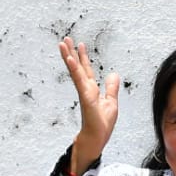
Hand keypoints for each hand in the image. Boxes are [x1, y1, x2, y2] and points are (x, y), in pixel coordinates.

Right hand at [59, 37, 119, 175]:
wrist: (97, 137)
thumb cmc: (102, 123)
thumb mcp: (111, 102)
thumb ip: (111, 88)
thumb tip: (113, 74)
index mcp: (92, 89)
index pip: (86, 70)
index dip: (83, 58)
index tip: (79, 44)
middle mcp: (86, 89)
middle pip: (78, 68)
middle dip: (72, 53)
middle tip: (65, 38)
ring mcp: (84, 92)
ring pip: (75, 72)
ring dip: (69, 57)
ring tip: (62, 44)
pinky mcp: (85, 98)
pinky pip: (79, 81)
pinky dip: (75, 70)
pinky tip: (71, 60)